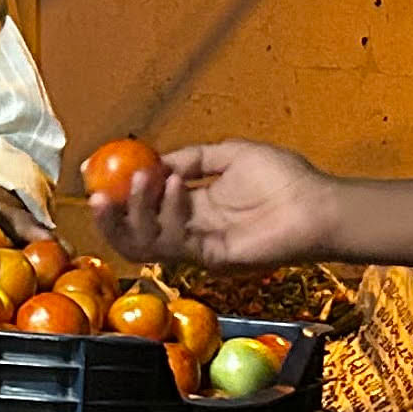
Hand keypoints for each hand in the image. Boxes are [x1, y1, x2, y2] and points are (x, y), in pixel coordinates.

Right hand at [92, 142, 346, 268]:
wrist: (318, 205)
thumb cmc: (284, 178)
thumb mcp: (231, 154)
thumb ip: (193, 157)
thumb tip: (155, 159)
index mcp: (192, 204)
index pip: (142, 205)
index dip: (116, 192)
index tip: (94, 172)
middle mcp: (190, 228)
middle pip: (134, 232)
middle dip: (111, 214)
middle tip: (97, 191)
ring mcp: (199, 246)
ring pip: (146, 243)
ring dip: (134, 212)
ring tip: (138, 179)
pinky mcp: (212, 257)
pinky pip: (176, 241)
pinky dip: (168, 211)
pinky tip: (173, 183)